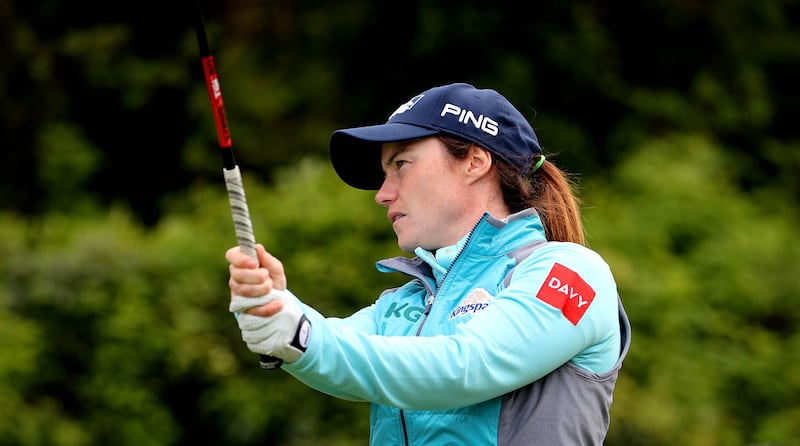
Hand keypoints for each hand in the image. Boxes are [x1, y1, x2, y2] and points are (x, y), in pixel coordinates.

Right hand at [226, 244, 309, 362]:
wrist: (278, 299)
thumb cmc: (273, 278)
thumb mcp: (275, 268)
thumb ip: (267, 259)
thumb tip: (258, 248)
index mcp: (241, 262)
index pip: (231, 255)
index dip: (241, 259)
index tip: (255, 263)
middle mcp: (235, 277)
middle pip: (237, 275)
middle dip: (256, 276)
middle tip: (266, 277)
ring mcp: (237, 293)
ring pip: (243, 291)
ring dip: (262, 290)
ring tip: (271, 289)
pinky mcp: (242, 308)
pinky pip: (252, 309)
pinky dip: (267, 308)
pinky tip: (278, 304)